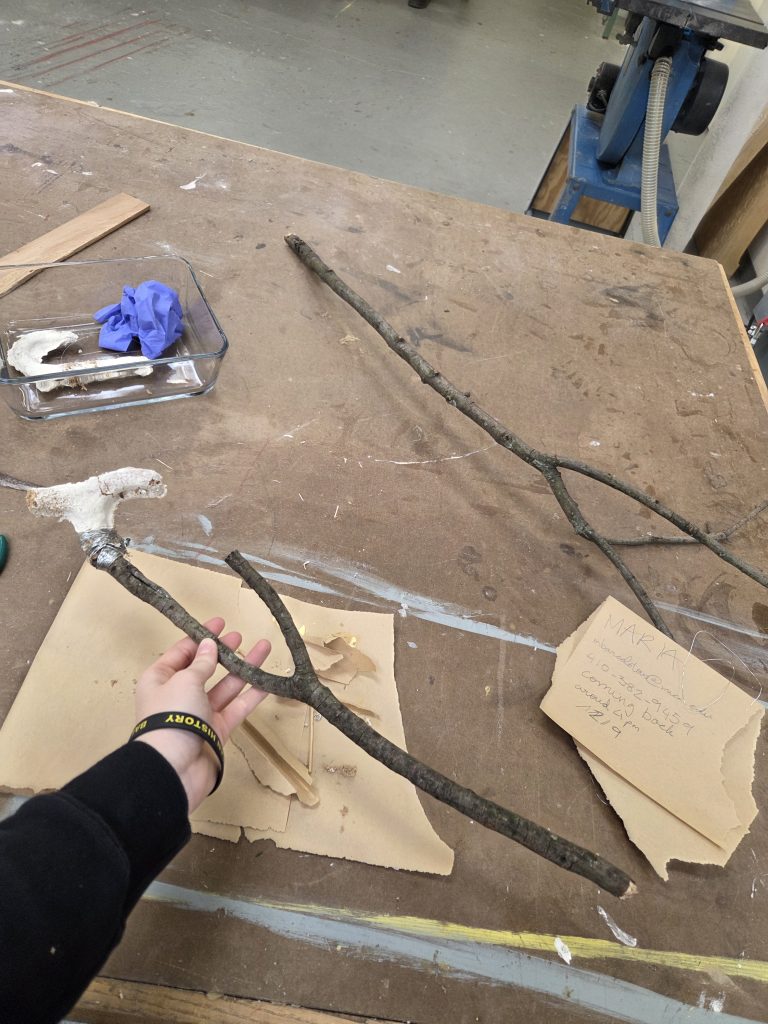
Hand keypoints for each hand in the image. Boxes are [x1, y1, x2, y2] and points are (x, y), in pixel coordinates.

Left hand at [134, 617, 270, 812]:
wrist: (174, 768)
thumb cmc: (171, 716)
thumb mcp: (185, 681)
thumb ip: (202, 663)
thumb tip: (210, 644)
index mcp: (161, 680)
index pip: (182, 653)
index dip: (200, 637)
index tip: (219, 623)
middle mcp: (179, 695)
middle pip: (205, 669)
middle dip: (223, 652)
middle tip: (240, 636)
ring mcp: (200, 714)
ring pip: (225, 686)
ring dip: (244, 668)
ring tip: (264, 648)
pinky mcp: (217, 731)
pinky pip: (237, 708)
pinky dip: (252, 695)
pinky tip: (269, 681)